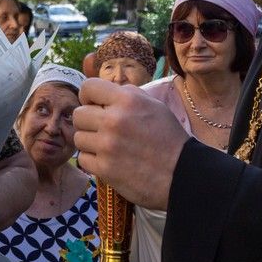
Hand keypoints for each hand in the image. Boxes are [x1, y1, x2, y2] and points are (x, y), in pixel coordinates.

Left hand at [73, 78, 189, 209]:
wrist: (183, 174)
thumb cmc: (169, 138)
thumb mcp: (154, 106)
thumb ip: (128, 95)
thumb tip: (105, 92)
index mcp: (127, 100)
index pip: (88, 87)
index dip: (88, 96)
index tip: (94, 105)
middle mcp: (114, 120)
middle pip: (79, 114)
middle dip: (87, 121)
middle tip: (100, 129)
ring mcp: (107, 145)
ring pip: (79, 138)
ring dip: (90, 142)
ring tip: (107, 147)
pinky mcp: (105, 168)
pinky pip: (83, 159)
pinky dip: (93, 161)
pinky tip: (108, 161)